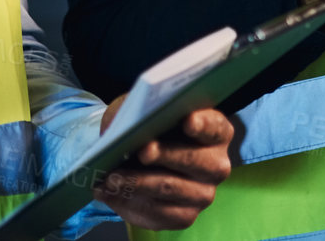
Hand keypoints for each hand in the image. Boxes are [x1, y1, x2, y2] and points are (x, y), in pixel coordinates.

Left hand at [94, 101, 233, 229]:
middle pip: (193, 159)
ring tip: (111, 176)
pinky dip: (128, 201)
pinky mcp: (184, 216)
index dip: (203, 124)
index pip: (215, 127)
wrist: (137, 156)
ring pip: (170, 187)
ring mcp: (202, 194)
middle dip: (166, 154)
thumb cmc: (146, 125)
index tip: (188, 120)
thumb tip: (129, 123)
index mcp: (215, 132)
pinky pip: (158, 212)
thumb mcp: (143, 109)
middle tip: (142, 150)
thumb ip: (143, 110)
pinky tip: (108, 192)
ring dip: (138, 181)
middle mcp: (216, 165)